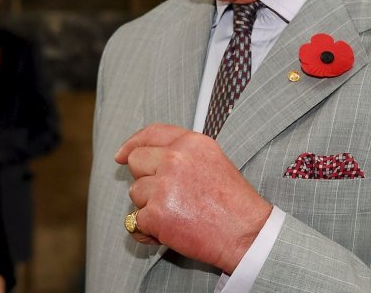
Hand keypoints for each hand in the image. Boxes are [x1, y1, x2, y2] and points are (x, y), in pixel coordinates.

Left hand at [115, 123, 271, 274]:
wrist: (249, 237)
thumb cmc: (234, 204)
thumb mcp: (213, 162)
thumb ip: (181, 153)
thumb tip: (137, 153)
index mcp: (191, 143)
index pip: (151, 133)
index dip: (132, 144)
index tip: (121, 155)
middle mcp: (175, 159)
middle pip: (136, 162)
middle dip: (145, 180)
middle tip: (168, 196)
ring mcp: (164, 186)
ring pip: (135, 192)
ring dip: (149, 207)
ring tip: (179, 216)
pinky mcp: (156, 214)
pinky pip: (135, 221)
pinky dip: (148, 231)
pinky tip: (170, 232)